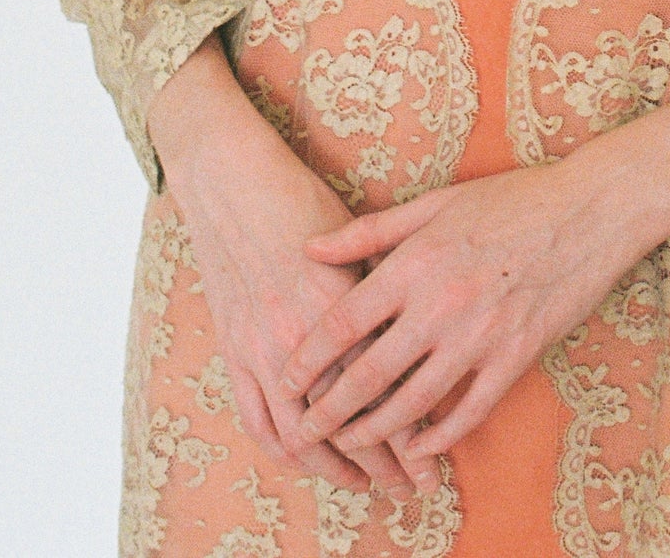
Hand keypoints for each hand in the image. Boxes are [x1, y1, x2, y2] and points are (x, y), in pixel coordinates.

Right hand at [147, 37, 435, 497]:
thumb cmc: (302, 200)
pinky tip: (307, 462)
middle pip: (350, 420)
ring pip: (303, 432)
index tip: (437, 459)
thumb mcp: (358, 238)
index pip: (386, 388)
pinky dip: (283, 449)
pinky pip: (258, 419)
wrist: (232, 183)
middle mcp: (302, 335)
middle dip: (384, 463)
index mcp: (343, 305)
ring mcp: (262, 348)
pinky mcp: (234, 350)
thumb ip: (387, 286)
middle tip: (412, 487)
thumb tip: (426, 325)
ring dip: (335, 467)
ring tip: (366, 485)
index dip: (414, 431)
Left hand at [282, 100, 669, 462]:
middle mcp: (441, 305)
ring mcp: (480, 336)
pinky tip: (417, 448)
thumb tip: (310, 248)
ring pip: (414, 403)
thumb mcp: (435, 203)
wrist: (588, 210)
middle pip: (370, 374)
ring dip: (376, 432)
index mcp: (415, 263)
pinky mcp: (515, 357)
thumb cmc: (509, 199)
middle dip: (329, 411)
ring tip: (349, 447)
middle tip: (303, 433)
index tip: (285, 381)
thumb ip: (370, 232)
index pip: (345, 323)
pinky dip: (439, 437)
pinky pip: (469, 411)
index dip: (308, 359)